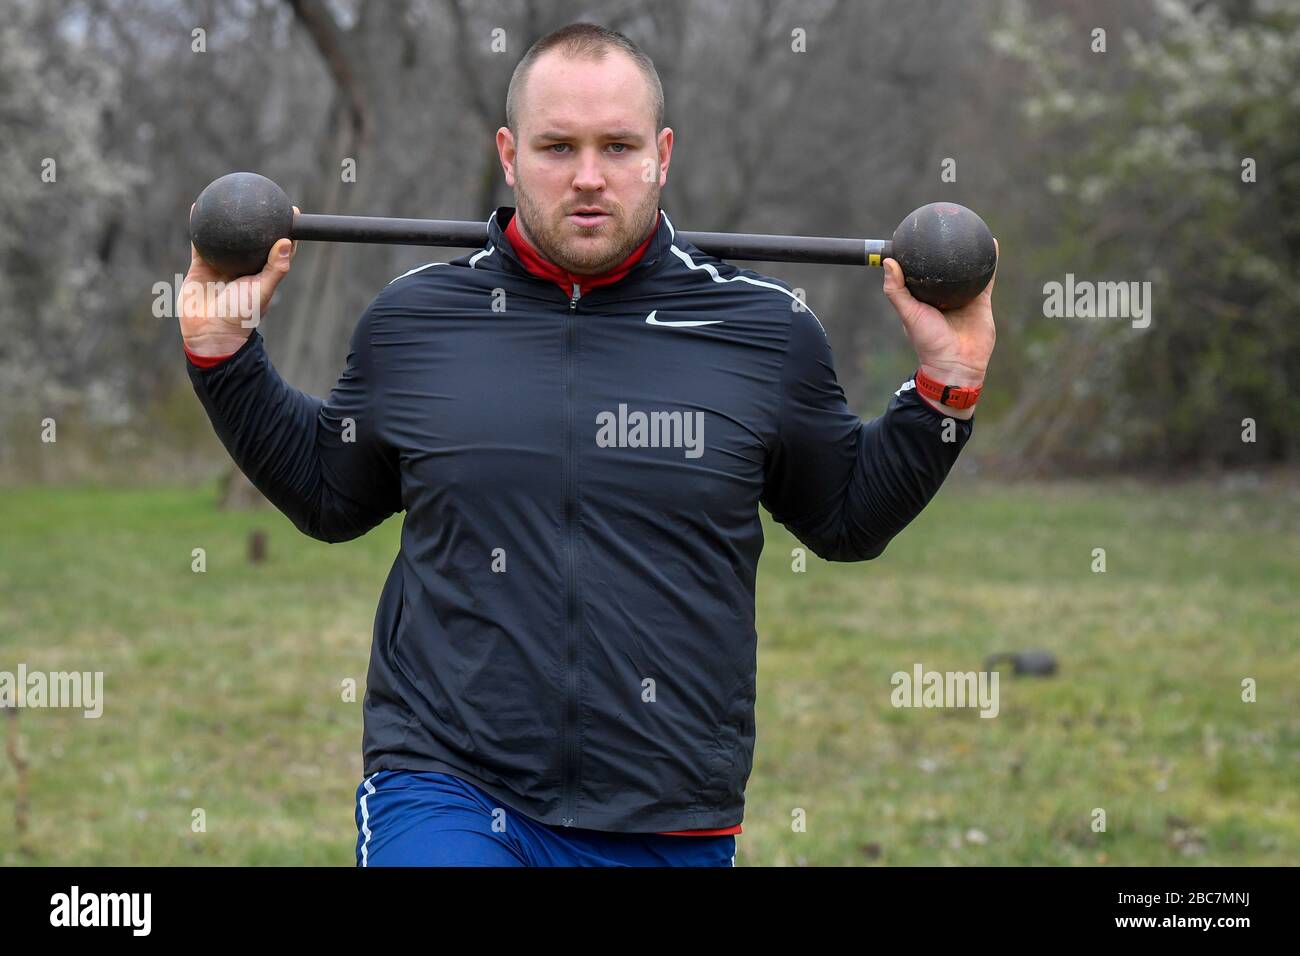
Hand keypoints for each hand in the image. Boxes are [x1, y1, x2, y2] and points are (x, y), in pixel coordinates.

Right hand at [179, 204, 298, 355]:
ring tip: (230, 195)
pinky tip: (198, 206)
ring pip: (226, 238)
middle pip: (252, 239)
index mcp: (262, 273)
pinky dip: (198, 225)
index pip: (278, 249)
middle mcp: (244, 267)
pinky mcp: (201, 265)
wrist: (209, 331)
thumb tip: (286, 240)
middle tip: (262, 198)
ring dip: (228, 220)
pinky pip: (199, 241)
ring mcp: (222, 265)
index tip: (292, 211)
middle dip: (257, 221)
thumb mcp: (262, 291)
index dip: (286, 231)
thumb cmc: (241, 315)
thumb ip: (275, 268)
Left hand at [882, 238, 997, 412]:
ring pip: (964, 269)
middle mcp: (942, 295)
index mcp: (922, 298)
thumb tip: (888, 262)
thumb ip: (897, 291)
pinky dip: (990, 260)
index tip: (908, 235)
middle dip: (939, 249)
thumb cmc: (928, 342)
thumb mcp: (908, 314)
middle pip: (940, 268)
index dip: (912, 256)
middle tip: (940, 224)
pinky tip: (992, 242)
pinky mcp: (981, 300)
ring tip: (967, 227)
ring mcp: (962, 297)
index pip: (915, 272)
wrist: (957, 364)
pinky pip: (987, 276)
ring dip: (966, 251)